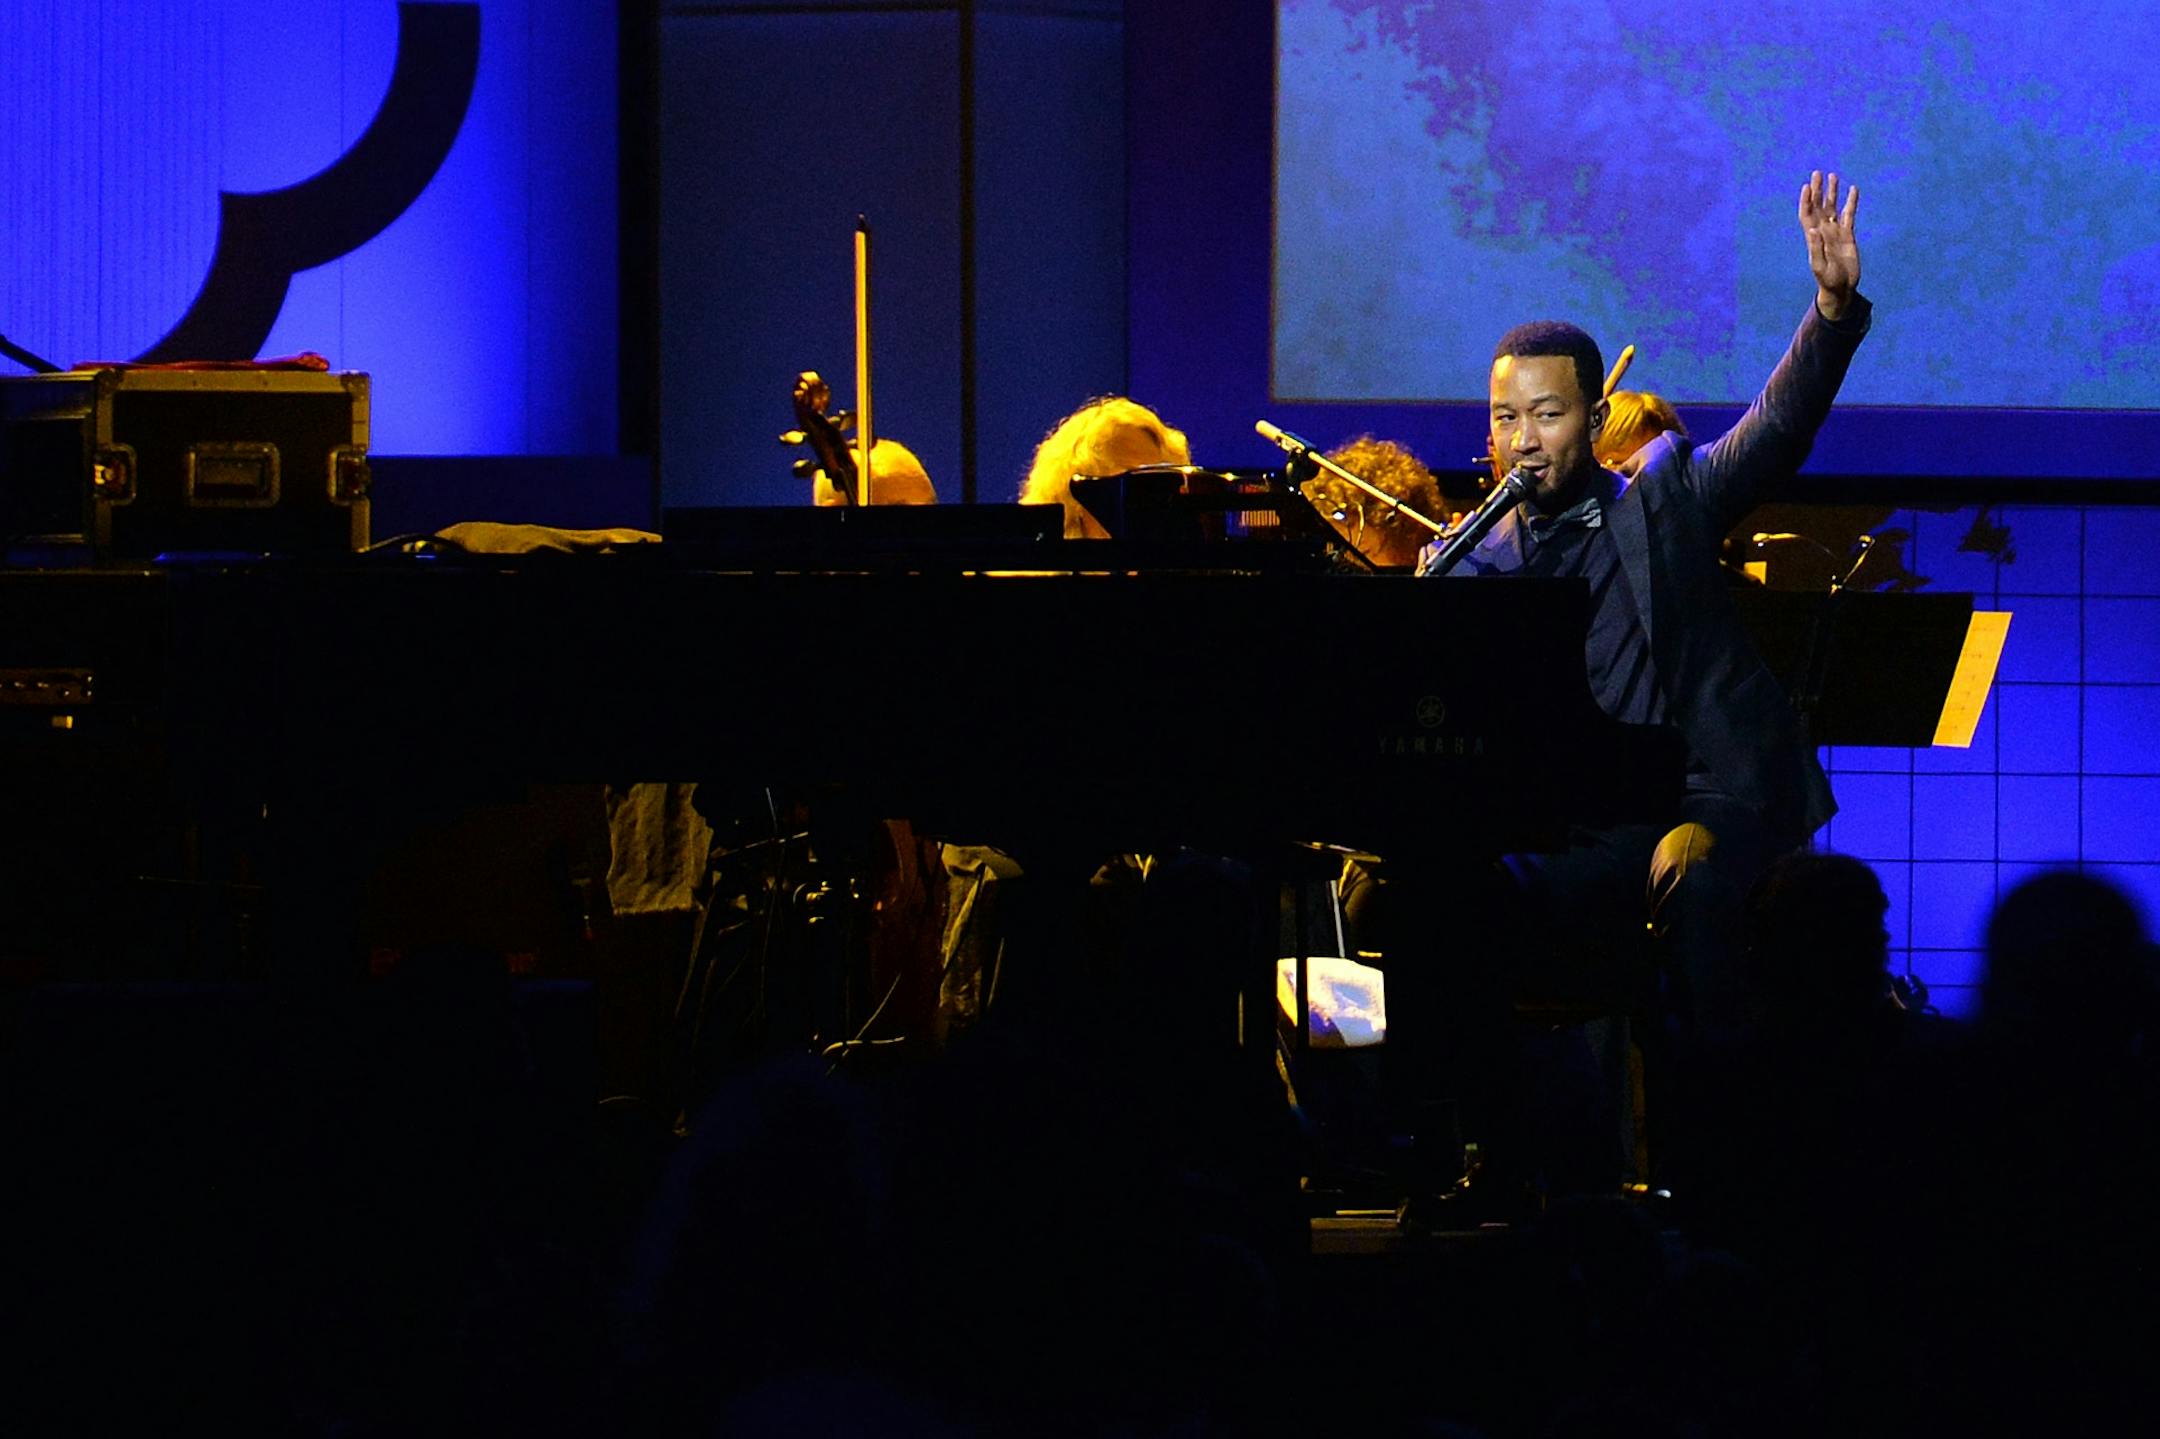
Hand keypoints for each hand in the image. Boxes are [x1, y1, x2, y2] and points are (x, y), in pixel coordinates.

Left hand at [1798, 170, 1860, 320]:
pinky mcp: (1848, 235)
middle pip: (1819, 206)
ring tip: (1833, 176)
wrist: (1841, 287)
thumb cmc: (1828, 280)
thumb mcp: (1820, 266)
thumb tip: (1812, 230)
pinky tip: (1853, 190)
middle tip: (1817, 173)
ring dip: (1832, 192)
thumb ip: (1816, 248)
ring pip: (1833, 207)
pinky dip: (1851, 202)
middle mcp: (1823, 231)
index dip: (1806, 201)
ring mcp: (1835, 232)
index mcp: (1813, 237)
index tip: (1807, 186)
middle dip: (1817, 190)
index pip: (1807, 214)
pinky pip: (1849, 215)